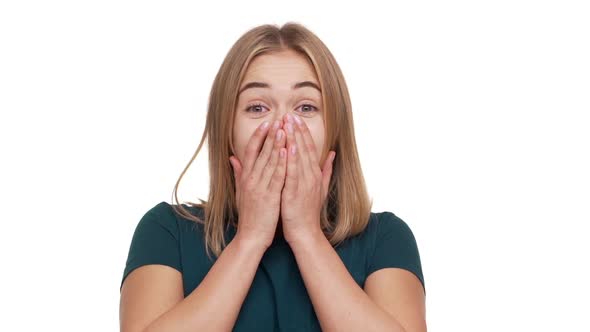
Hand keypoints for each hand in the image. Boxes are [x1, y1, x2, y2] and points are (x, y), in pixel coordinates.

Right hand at [229, 120, 286, 248]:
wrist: (250, 236)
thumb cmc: (249, 214)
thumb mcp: (240, 191)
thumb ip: (238, 173)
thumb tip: (233, 157)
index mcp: (246, 177)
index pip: (251, 151)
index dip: (259, 136)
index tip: (266, 123)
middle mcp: (251, 179)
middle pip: (261, 152)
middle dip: (271, 135)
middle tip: (278, 118)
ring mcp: (260, 187)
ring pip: (269, 161)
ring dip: (277, 144)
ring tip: (283, 128)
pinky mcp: (269, 197)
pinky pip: (277, 177)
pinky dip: (281, 163)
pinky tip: (287, 151)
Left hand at [280, 113, 335, 243]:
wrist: (305, 233)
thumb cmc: (308, 211)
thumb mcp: (320, 188)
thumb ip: (325, 170)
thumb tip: (332, 154)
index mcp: (314, 174)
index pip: (309, 148)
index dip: (303, 132)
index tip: (296, 118)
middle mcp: (311, 176)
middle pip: (304, 149)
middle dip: (297, 130)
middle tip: (290, 114)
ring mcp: (304, 184)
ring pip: (298, 157)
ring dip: (293, 139)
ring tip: (287, 124)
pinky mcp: (295, 192)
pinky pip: (293, 173)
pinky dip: (291, 160)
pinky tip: (287, 147)